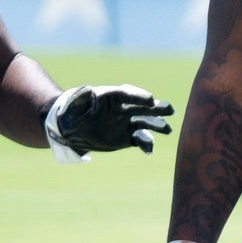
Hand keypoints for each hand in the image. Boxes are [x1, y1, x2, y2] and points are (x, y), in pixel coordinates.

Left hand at [47, 84, 174, 159]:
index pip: (127, 94)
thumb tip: (87, 93)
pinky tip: (149, 150)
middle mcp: (123, 109)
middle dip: (156, 108)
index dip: (139, 96)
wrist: (72, 129)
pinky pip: (140, 140)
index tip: (150, 99)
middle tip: (169, 109)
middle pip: (142, 106)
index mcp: (111, 97)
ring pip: (146, 123)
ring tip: (167, 130)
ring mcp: (127, 123)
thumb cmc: (72, 112)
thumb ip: (80, 99)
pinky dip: (146, 144)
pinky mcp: (128, 137)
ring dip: (156, 126)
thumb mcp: (72, 105)